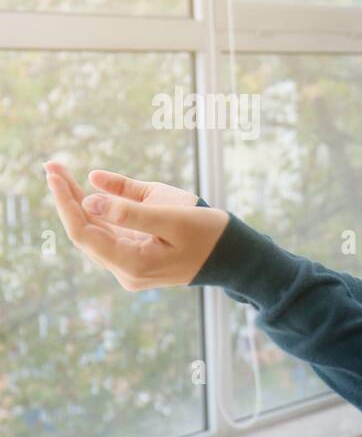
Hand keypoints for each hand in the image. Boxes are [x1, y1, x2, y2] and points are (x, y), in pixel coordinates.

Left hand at [44, 163, 229, 290]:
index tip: (53, 174)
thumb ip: (130, 210)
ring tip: (61, 174)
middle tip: (51, 166)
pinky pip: (109, 233)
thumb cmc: (209, 234)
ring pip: (95, 233)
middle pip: (85, 233)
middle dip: (67, 199)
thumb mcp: (173, 217)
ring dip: (78, 203)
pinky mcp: (137, 258)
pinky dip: (95, 211)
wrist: (235, 256)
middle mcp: (126, 271)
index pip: (84, 233)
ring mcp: (131, 267)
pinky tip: (83, 191)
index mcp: (133, 264)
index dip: (65, 203)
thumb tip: (88, 200)